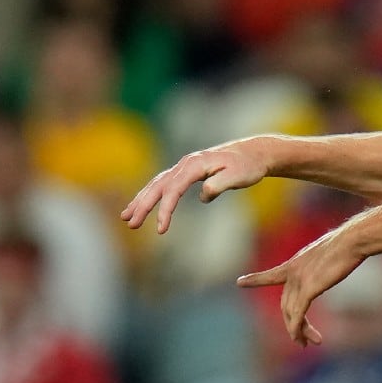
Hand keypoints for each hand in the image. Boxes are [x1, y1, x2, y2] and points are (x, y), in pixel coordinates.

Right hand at [120, 138, 271, 233]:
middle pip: (159, 185)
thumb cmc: (248, 166)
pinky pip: (164, 183)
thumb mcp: (239, 176)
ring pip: (157, 183)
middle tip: (130, 224)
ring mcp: (185, 166)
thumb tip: (202, 197)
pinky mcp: (187, 171)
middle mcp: (186, 163)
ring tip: (126, 217)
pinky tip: (142, 204)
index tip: (160, 229)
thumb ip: (220, 185)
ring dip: (141, 199)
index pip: (174, 188)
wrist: (255, 152)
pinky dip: (150, 193)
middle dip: (143, 205)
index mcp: (196, 164)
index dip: (165, 209)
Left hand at [236, 226, 364, 346]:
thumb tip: (331, 262)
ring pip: (293, 313)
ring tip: (306, 343)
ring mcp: (300, 280)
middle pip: (286, 304)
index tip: (240, 282)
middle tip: (298, 340)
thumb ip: (322, 263)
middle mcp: (293, 272)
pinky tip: (300, 339)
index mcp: (296, 263)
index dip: (256, 279)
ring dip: (298, 331)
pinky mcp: (310, 288)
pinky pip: (299, 314)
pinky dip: (297, 328)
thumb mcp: (328, 251)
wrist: (353, 240)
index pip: (272, 275)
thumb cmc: (348, 243)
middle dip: (291, 324)